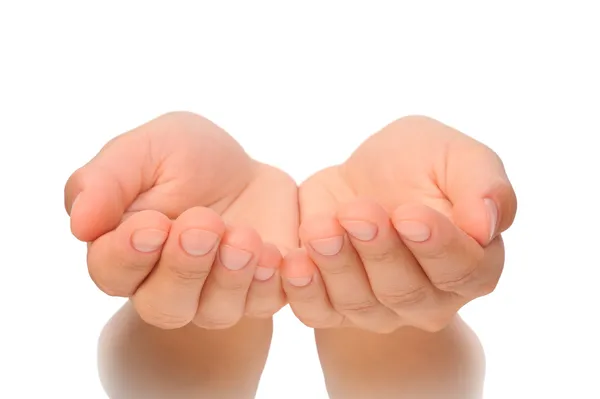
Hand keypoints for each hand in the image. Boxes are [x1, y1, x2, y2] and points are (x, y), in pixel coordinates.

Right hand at [65, 112, 297, 328]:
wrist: (244, 170)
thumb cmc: (185, 158)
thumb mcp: (145, 149)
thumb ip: (107, 180)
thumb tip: (80, 223)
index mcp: (126, 250)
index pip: (113, 271)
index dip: (129, 254)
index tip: (154, 224)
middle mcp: (165, 284)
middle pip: (163, 305)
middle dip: (184, 268)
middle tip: (203, 225)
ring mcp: (214, 295)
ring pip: (214, 311)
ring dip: (229, 277)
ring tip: (243, 236)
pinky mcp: (258, 292)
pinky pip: (263, 304)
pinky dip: (268, 283)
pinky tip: (274, 252)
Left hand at [281, 116, 516, 332]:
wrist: (360, 180)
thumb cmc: (415, 164)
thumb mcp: (455, 155)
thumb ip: (483, 184)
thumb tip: (487, 224)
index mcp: (472, 263)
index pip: (462, 269)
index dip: (436, 246)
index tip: (409, 215)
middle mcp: (430, 298)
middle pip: (406, 292)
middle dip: (379, 252)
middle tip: (358, 213)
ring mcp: (381, 309)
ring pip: (360, 303)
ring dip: (338, 265)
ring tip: (321, 228)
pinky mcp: (335, 307)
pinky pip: (319, 311)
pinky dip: (304, 291)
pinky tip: (292, 261)